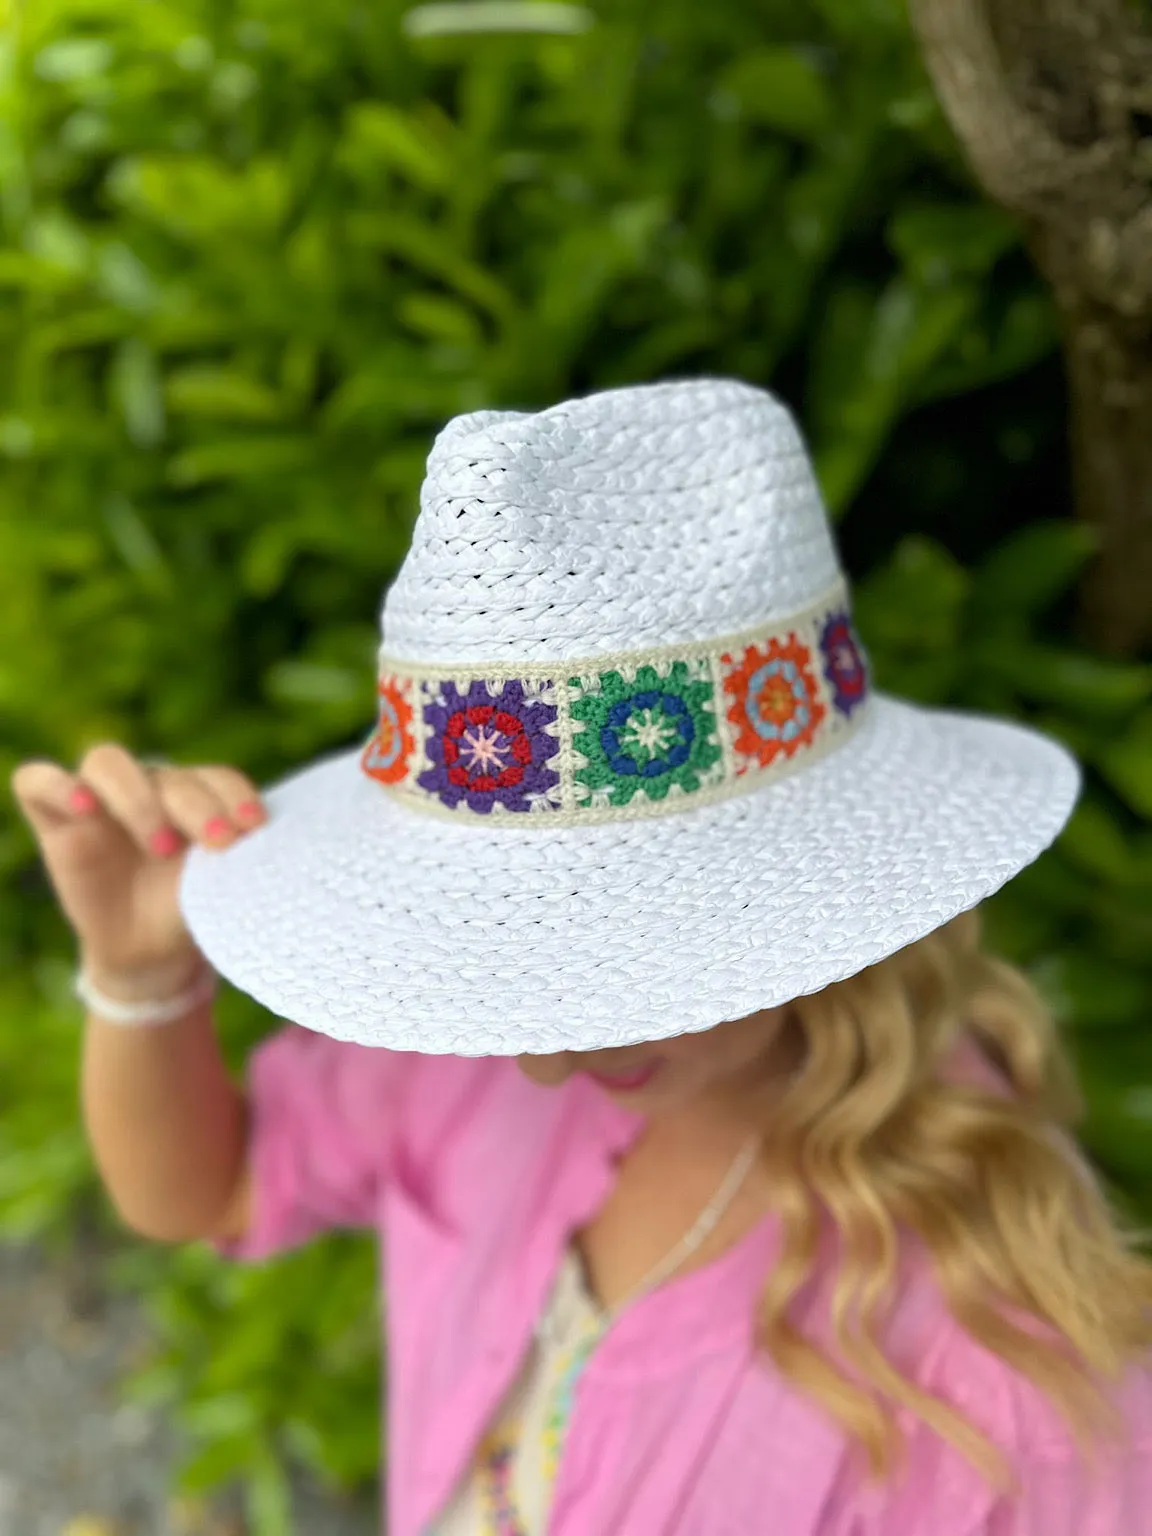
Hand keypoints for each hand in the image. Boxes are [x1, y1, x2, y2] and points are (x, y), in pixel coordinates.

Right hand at [11, 745, 266, 993]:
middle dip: (199, 807)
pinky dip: (58, 785)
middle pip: (169, 775)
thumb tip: (268, 850)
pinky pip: (38, 781)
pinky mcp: (56, 819)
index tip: (255, 830)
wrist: (150, 953)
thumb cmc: (191, 911)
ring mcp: (100, 799)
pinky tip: (83, 808)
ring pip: (106, 762)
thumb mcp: (218, 890)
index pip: (216, 777)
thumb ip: (234, 864)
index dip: (236, 797)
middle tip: (219, 847)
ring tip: (161, 845)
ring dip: (138, 798)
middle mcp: (151, 787)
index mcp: (198, 796)